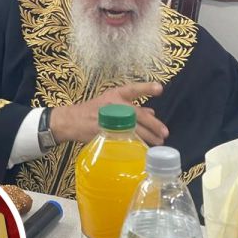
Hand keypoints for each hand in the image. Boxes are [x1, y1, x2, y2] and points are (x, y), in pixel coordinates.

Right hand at [49, 81, 166, 146]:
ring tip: (158, 142)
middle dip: (153, 124)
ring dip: (148, 137)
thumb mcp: (111, 103)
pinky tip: (143, 149)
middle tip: (165, 133)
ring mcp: (109, 120)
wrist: (72, 121)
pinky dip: (135, 144)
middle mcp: (113, 105)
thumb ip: (131, 107)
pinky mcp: (106, 133)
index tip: (160, 89)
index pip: (132, 89)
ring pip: (133, 129)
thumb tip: (152, 113)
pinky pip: (124, 140)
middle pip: (137, 114)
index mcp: (114, 95)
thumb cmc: (93, 110)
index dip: (146, 88)